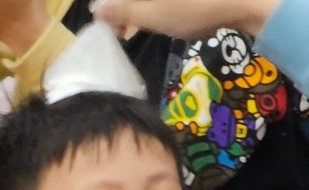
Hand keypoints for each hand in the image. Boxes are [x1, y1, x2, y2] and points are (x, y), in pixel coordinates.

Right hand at [93, 0, 277, 39]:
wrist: (250, 1)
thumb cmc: (196, 8)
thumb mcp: (153, 14)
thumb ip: (122, 11)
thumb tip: (95, 8)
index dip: (111, 8)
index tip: (110, 27)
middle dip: (126, 8)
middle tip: (125, 32)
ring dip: (142, 8)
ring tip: (141, 29)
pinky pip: (168, 0)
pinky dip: (161, 5)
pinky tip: (165, 19)